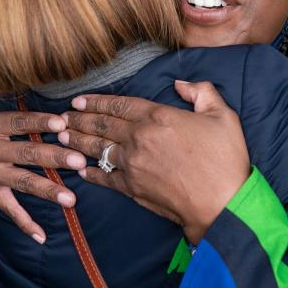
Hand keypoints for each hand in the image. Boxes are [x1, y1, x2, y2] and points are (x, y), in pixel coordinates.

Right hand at [0, 85, 86, 243]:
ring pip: (23, 183)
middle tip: (80, 160)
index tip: (62, 123)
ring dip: (48, 191)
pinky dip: (24, 224)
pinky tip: (42, 236)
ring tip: (71, 199)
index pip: (16, 123)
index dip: (38, 123)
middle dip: (55, 158)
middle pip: (26, 155)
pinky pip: (9, 210)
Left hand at [60, 80, 250, 243]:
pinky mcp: (132, 188)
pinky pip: (104, 177)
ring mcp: (132, 164)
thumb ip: (202, 93)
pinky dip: (90, 172)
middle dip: (79, 119)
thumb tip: (181, 84)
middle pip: (102, 124)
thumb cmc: (225, 160)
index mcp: (158, 116)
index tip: (79, 100)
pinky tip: (81, 169)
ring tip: (62, 136)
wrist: (222, 204)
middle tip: (62, 117)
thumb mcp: (223, 116)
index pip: (120, 104)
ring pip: (97, 148)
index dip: (97, 101)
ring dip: (77, 141)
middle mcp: (139, 138)